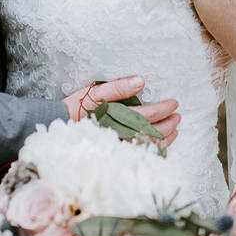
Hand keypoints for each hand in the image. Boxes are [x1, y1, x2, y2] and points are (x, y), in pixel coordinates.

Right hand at [63, 76, 180, 146]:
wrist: (56, 126)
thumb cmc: (77, 106)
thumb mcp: (95, 91)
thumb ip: (118, 87)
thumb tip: (141, 81)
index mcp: (116, 117)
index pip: (147, 115)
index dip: (163, 109)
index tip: (174, 103)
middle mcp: (120, 134)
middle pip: (151, 132)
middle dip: (168, 125)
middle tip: (178, 116)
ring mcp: (118, 146)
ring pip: (147, 146)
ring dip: (165, 138)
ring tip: (175, 130)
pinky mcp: (115, 152)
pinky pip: (139, 153)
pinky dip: (153, 149)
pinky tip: (161, 144)